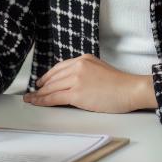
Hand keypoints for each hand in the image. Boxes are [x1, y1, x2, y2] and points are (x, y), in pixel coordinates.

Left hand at [23, 54, 156, 112]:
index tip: (42, 82)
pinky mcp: (76, 93)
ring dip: (39, 94)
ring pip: (51, 87)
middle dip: (41, 86)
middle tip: (33, 92)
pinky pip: (54, 97)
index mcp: (83, 59)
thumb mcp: (100, 69)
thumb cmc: (120, 84)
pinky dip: (43, 100)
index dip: (48, 76)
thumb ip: (85, 71)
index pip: (60, 67)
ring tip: (31, 99)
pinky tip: (37, 102)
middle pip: (53, 78)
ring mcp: (76, 79)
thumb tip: (72, 81)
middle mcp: (78, 66)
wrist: (130, 90)